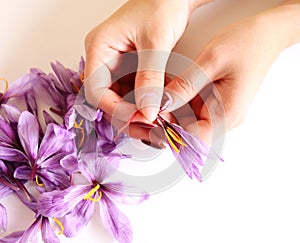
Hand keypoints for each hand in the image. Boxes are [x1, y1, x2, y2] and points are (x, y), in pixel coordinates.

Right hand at [84, 0, 211, 125]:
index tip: (139, 119)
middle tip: (150, 128)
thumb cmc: (161, 5)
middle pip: (107, 99)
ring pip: (120, 99)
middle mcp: (104, 59)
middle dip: (128, 116)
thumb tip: (148, 112)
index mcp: (99, 48)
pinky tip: (160, 110)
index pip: (96, 90)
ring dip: (138, 113)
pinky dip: (145, 103)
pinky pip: (133, 93)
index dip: (115, 109)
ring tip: (159, 123)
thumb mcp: (156, 43)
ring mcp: (116, 65)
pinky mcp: (129, 69)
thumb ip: (150, 78)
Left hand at [164, 1, 299, 143]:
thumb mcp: (211, 61)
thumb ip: (186, 85)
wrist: (265, 34)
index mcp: (227, 114)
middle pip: (189, 130)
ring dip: (172, 108)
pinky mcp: (215, 102)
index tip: (153, 116)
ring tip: (159, 92)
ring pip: (188, 119)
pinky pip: (193, 107)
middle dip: (168, 118)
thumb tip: (162, 104)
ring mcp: (220, 110)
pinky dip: (179, 99)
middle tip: (151, 102)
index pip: (195, 138)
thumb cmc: (246, 44)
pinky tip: (170, 87)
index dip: (171, 131)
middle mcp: (224, 117)